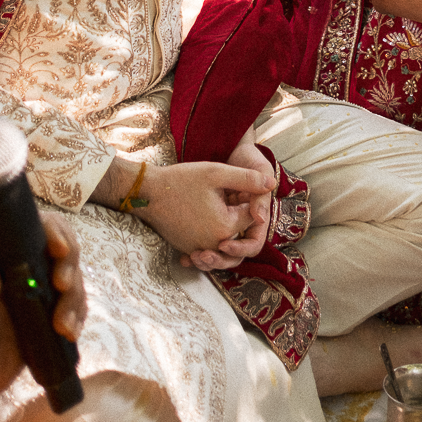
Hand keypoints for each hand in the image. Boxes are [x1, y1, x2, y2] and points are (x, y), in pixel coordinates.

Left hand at [0, 215, 85, 406]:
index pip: (31, 229)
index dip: (51, 231)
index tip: (57, 248)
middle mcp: (21, 268)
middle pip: (60, 249)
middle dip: (69, 265)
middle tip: (62, 286)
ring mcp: (37, 291)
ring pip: (71, 279)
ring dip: (73, 299)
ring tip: (63, 327)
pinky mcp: (48, 314)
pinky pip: (74, 307)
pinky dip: (77, 317)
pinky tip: (69, 332)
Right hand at [137, 157, 275, 273]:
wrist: (148, 192)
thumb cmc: (182, 180)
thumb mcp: (218, 173)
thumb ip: (248, 179)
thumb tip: (272, 182)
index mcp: (225, 226)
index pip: (252, 217)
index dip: (249, 199)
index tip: (237, 186)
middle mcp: (213, 244)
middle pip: (240, 234)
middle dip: (241, 216)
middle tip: (228, 195)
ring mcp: (198, 249)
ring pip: (225, 244)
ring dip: (228, 229)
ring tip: (220, 206)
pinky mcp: (187, 249)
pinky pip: (207, 248)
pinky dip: (212, 236)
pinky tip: (206, 219)